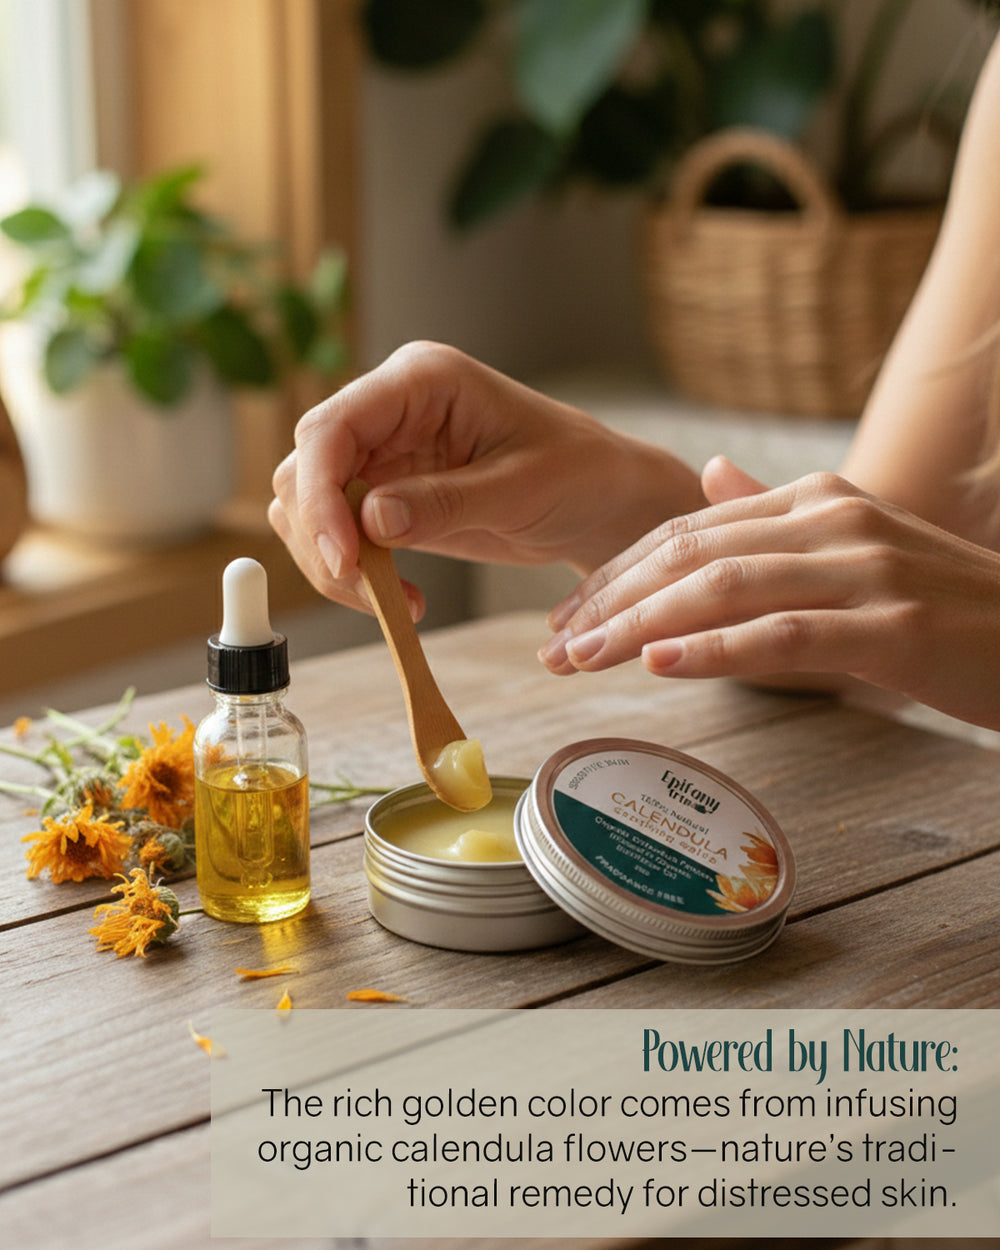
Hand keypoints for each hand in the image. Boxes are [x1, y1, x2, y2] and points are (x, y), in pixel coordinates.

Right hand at [269, 342, 701, 616]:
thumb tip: (371, 520)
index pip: (331, 428)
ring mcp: (382, 453)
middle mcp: (388, 410)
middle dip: (324, 538)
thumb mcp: (522, 489)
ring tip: (396, 601)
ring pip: (308, 508)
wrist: (599, 500)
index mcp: (420, 381)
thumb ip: (447, 502)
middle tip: (372, 593)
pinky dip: (353, 574)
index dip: (321, 493)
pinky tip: (399, 598)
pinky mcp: (385, 496)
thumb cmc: (577, 473)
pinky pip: (338, 536)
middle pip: (306, 471)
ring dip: (333, 563)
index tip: (345, 557)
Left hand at [540, 456, 999, 730]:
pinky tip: (660, 663)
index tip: (568, 612)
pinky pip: (783, 634)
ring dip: (639, 625)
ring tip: (582, 657)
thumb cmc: (944, 603)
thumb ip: (775, 513)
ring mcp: (864, 568)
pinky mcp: (891, 626)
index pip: (687, 530)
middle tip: (554, 643)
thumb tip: (710, 477)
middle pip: (691, 554)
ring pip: (724, 588)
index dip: (617, 571)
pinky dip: (715, 648)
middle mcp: (832, 519)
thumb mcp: (857, 540)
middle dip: (610, 599)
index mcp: (816, 497)